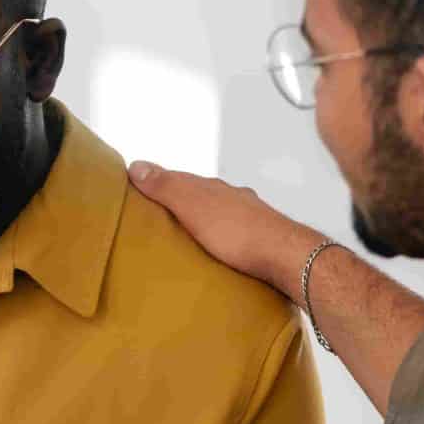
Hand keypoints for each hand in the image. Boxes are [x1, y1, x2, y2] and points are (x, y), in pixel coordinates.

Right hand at [128, 160, 322, 297]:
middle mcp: (232, 198)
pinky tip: (215, 248)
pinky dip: (218, 235)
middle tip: (157, 213)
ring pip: (218, 213)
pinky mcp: (259, 239)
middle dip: (179, 201)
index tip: (139, 188)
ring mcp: (248, 217)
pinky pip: (232, 232)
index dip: (158, 182)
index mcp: (213, 188)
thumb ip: (167, 187)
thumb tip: (137, 166)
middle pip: (199, 194)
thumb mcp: (194, 207)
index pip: (179, 178)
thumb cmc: (239, 233)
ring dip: (200, 219)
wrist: (286, 257)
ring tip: (183, 233)